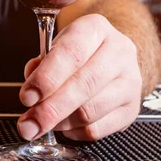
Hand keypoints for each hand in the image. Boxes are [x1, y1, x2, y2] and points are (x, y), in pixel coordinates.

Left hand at [18, 14, 141, 141]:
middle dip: (50, 109)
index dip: (46, 78)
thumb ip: (41, 64)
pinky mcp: (132, 108)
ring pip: (90, 111)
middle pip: (83, 85)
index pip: (71, 53)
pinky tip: (64, 124)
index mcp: (95, 29)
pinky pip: (97, 129)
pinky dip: (74, 131)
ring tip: (43, 122)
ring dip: (60, 122)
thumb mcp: (57, 45)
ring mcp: (130, 81)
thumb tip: (31, 91)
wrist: (113, 56)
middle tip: (29, 124)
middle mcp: (118, 51)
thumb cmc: (79, 50)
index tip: (27, 97)